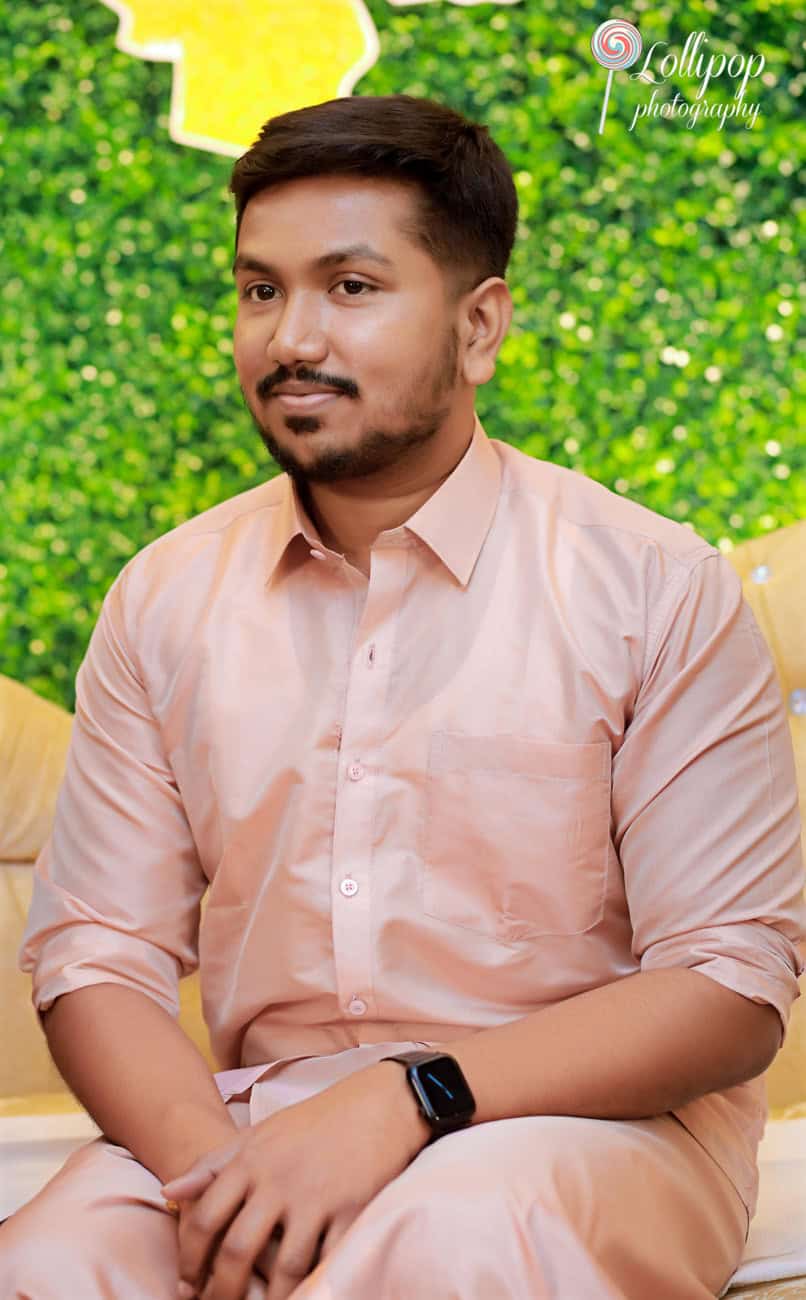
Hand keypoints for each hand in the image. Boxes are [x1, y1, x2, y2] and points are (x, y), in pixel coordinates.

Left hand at [161, 1061, 431, 1299]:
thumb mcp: (259, 1133)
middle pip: (238, 1250)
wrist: (379, 1102)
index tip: (187, 1284)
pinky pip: (328, 1261)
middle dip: (222, 1291)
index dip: (190, 1259)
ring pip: (284, 1268)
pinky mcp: (352, 1211)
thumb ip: (214, 1164)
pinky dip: (315, 1285)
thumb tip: (169, 1193)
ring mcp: (316, 1198)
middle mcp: (278, 1181)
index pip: (206, 1218)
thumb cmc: (314, 1121)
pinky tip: (304, 1295)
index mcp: (251, 1161)